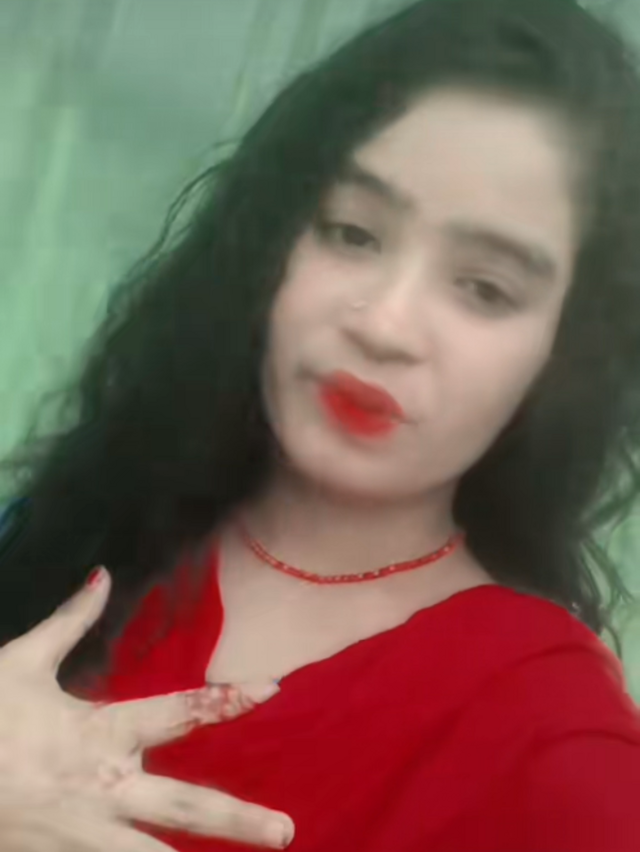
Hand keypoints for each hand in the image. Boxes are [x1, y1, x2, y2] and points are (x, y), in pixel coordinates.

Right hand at [0, 567, 294, 850]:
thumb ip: (70, 621)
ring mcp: (82, 834)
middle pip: (183, 808)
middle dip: (237, 822)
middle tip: (284, 835)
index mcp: (100, 733)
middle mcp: (103, 787)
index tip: (270, 689)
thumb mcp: (22, 662)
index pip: (179, 712)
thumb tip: (102, 575)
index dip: (227, 698)